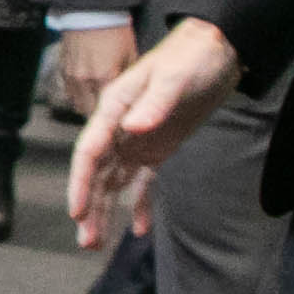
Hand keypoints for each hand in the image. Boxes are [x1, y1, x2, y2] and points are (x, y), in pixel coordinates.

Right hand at [58, 22, 137, 117]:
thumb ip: (130, 81)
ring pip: (78, 106)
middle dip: (101, 118)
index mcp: (105, 77)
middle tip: (112, 119)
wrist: (91, 12)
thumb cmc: (113, 31)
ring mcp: (72, 76)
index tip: (121, 126)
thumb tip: (136, 97)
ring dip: (89, 108)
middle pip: (90, 113)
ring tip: (100, 105)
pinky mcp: (63, 71)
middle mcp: (85, 80)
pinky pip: (70, 93)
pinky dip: (80, 96)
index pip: (108, 113)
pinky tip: (89, 91)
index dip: (115, 123)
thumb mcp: (131, 55)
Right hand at [70, 19, 240, 246]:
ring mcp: (137, 139)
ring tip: (97, 244)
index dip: (80, 182)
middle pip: (97, 173)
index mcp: (115, 107)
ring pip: (114, 182)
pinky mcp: (157, 147)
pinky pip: (143, 181)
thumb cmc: (192, 57)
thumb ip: (153, 104)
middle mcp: (119, 127)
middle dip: (90, 207)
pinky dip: (140, 204)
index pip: (89, 151)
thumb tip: (131, 128)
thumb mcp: (174, 78)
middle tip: (86, 241)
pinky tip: (139, 229)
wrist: (217, 49)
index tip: (77, 211)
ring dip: (106, 211)